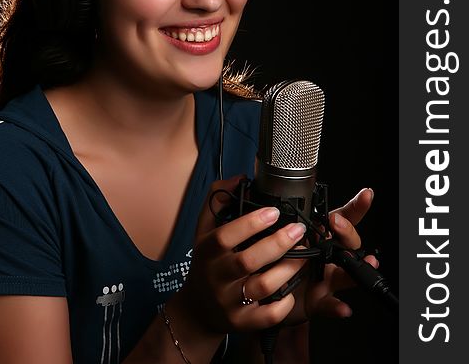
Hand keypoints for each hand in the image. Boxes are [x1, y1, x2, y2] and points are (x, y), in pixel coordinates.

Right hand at [172, 175, 308, 334]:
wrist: (197, 309)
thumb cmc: (207, 262)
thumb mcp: (204, 230)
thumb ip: (218, 201)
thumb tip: (240, 178)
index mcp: (207, 251)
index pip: (226, 236)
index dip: (251, 223)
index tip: (274, 211)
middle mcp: (216, 277)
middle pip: (248, 261)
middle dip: (278, 244)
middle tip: (299, 230)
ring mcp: (228, 302)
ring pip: (262, 286)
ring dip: (288, 269)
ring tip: (304, 255)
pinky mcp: (241, 324)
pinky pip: (268, 316)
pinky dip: (284, 302)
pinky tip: (294, 287)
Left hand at [288, 187, 377, 322]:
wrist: (270, 297)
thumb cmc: (278, 262)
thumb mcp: (282, 238)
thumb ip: (285, 224)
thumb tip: (278, 205)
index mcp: (319, 237)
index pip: (342, 218)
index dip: (356, 206)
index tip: (365, 195)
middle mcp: (328, 257)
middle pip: (348, 243)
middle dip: (348, 231)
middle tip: (338, 223)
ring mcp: (326, 279)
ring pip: (347, 273)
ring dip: (358, 269)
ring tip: (366, 263)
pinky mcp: (319, 301)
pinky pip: (330, 304)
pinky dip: (337, 307)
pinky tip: (343, 307)